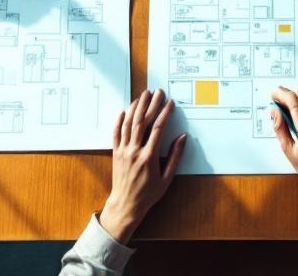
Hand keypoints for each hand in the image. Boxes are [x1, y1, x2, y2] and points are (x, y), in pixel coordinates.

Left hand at [99, 89, 186, 243]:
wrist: (126, 205)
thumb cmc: (148, 194)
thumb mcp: (167, 178)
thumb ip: (175, 157)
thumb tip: (182, 138)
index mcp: (149, 157)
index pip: (157, 129)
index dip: (165, 114)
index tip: (170, 103)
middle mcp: (134, 151)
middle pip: (142, 121)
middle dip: (151, 105)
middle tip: (158, 92)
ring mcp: (123, 151)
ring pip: (129, 124)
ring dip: (136, 107)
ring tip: (143, 96)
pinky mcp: (115, 153)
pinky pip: (116, 133)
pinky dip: (119, 120)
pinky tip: (124, 110)